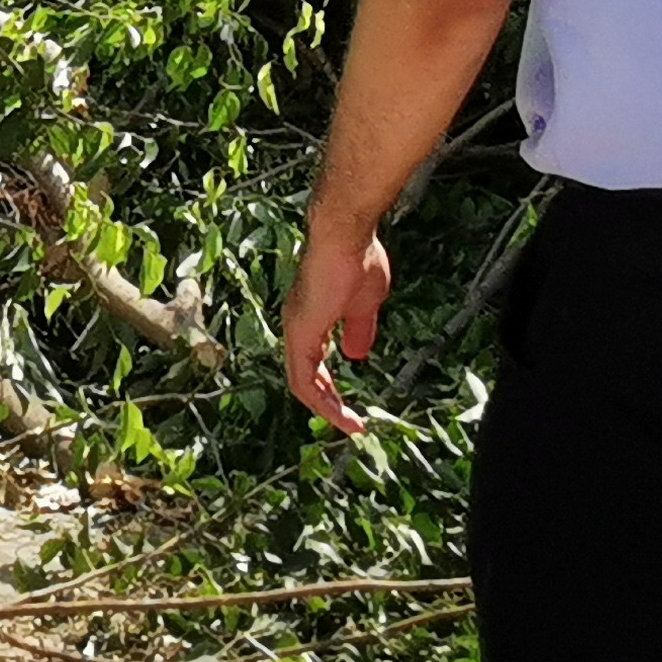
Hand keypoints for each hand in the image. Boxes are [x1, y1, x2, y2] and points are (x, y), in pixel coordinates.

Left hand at [284, 218, 393, 436]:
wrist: (345, 236)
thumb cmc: (358, 260)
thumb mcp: (365, 304)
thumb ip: (358, 330)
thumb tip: (356, 355)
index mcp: (313, 317)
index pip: (315, 361)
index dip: (331, 385)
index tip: (350, 404)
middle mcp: (298, 325)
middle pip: (305, 376)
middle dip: (327, 402)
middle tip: (349, 423)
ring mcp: (296, 329)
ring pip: (302, 382)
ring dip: (325, 408)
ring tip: (349, 425)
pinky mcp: (299, 332)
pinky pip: (303, 379)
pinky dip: (320, 401)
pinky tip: (339, 413)